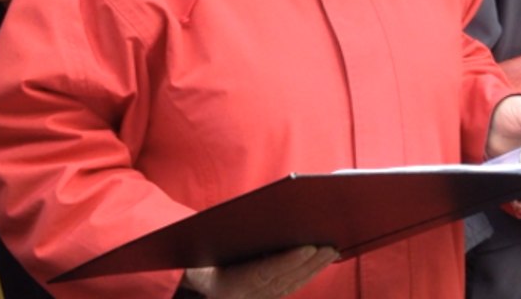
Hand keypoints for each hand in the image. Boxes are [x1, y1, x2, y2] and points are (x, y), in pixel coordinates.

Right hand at [182, 245, 337, 297]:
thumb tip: (242, 229)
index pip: (263, 274)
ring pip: (290, 285)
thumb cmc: (190, 268)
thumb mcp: (194, 263)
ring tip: (333, 249)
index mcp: (226, 288)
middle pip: (283, 280)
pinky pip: (288, 287)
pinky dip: (306, 273)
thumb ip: (211, 254)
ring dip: (313, 268)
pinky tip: (321, 260)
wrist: (187, 293)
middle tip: (331, 244)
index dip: (287, 262)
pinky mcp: (263, 298)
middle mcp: (243, 298)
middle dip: (309, 263)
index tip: (309, 247)